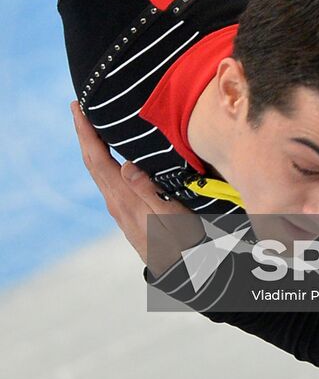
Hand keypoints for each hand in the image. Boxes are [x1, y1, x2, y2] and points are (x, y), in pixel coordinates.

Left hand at [70, 100, 203, 277]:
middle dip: (83, 133)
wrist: (181, 273)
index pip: (97, 159)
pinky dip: (103, 156)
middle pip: (92, 161)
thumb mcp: (170, 215)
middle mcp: (116, 201)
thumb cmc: (181, 242)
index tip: (78, 107)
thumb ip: (148, 190)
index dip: (86, 132)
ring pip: (98, 169)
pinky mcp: (127, 210)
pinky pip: (107, 176)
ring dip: (92, 144)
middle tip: (77, 105)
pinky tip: (110, 152)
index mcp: (123, 199)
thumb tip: (126, 165)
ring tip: (91, 122)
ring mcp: (120, 207)